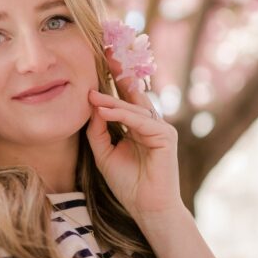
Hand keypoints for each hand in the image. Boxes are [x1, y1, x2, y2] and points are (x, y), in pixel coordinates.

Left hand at [85, 47, 183, 219]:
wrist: (147, 208)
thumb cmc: (128, 184)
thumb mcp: (104, 153)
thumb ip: (98, 130)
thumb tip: (92, 105)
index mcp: (137, 125)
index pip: (125, 97)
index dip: (114, 77)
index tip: (102, 56)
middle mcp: (151, 123)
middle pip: (134, 92)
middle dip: (120, 71)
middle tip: (106, 50)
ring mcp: (160, 128)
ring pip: (133, 108)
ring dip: (111, 101)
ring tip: (91, 95)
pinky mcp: (166, 137)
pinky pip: (140, 121)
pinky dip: (121, 116)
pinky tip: (104, 111)